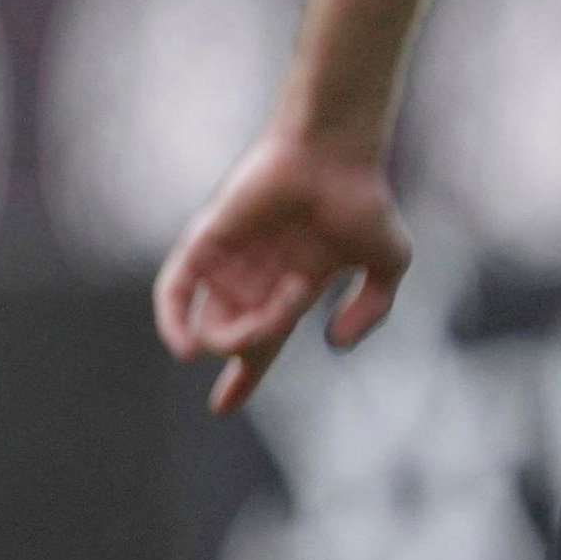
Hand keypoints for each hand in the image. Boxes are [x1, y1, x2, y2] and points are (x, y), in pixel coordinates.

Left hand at [151, 133, 412, 415]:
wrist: (334, 153)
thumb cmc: (362, 198)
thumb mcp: (388, 264)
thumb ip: (373, 308)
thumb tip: (334, 342)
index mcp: (290, 286)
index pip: (258, 343)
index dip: (242, 377)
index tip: (221, 406)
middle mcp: (253, 278)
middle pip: (235, 340)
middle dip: (251, 349)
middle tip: (291, 298)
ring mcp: (227, 261)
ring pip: (212, 325)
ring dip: (237, 334)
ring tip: (275, 299)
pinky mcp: (205, 241)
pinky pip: (175, 292)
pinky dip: (172, 322)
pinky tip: (183, 347)